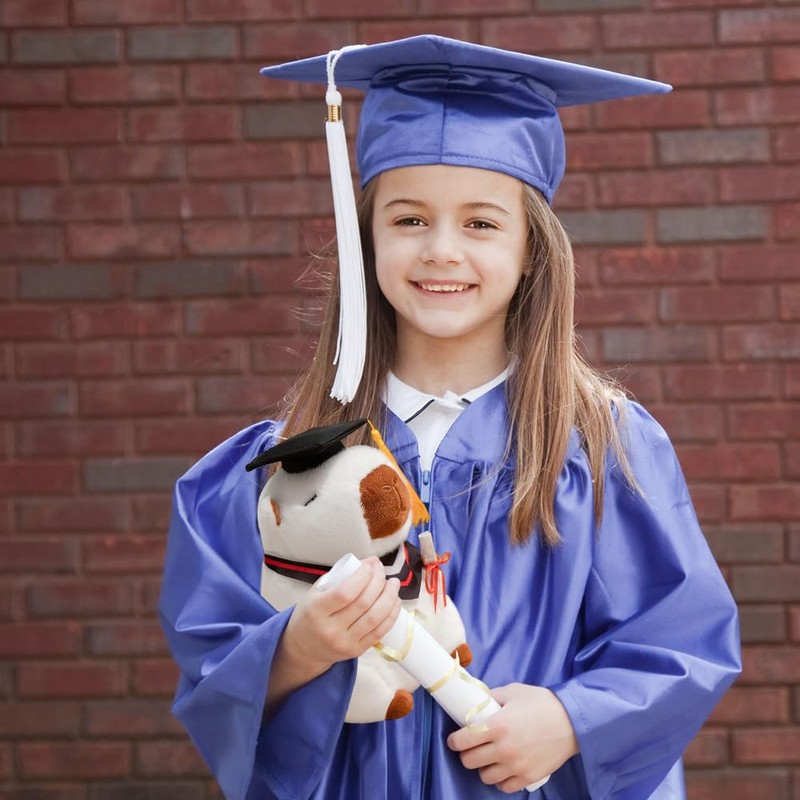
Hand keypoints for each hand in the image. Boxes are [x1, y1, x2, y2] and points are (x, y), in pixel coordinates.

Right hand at [282, 556, 401, 676]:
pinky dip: (391, 615)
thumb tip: (371, 562)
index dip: (362, 577)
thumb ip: (342, 575)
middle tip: (382, 570)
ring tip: (393, 583)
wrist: (304, 648)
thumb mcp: (317, 592)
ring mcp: (344, 643)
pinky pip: (379, 632)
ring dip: (389, 597)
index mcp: (316, 611)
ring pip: (374, 618)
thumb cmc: (312, 613)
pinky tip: (395, 601)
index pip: (345, 593)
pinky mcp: (356, 651)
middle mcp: (330, 630)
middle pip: (363, 603)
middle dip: (378, 582)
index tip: (370, 565)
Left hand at [447, 683, 578, 793]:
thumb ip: (492, 697)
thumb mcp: (513, 691)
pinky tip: (503, 768)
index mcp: (497, 725)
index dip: (455, 740)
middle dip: (466, 754)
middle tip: (471, 747)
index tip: (455, 739)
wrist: (572, 721)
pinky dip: (500, 779)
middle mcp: (504, 748)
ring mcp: (516, 765)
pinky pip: (504, 787)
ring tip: (488, 758)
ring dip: (483, 767)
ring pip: (485, 776)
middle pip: (469, 761)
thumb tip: (478, 703)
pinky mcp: (528, 777)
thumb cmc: (542, 703)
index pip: (463, 740)